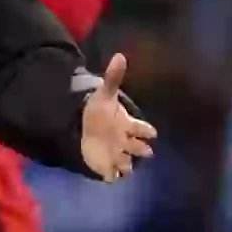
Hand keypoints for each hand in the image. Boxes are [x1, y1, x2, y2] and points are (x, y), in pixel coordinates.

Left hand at [80, 54, 156, 182]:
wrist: (81, 127)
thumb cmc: (98, 112)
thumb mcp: (104, 94)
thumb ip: (113, 77)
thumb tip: (120, 55)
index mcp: (128, 125)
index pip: (143, 128)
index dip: (147, 130)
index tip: (150, 132)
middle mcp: (126, 142)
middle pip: (140, 149)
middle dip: (141, 149)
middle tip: (143, 150)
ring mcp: (117, 155)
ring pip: (128, 164)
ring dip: (126, 164)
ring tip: (124, 163)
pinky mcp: (106, 166)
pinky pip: (112, 175)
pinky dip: (111, 176)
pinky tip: (108, 174)